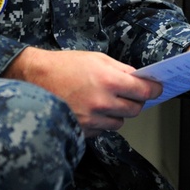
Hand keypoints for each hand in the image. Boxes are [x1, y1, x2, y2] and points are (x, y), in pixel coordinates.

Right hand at [3, 46, 161, 136]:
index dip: (153, 90)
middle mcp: (102, 102)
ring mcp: (91, 119)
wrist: (34, 79)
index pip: (144, 92)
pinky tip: (90, 109)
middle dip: (135, 101)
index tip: (156, 89)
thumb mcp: (97, 58)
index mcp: (108, 80)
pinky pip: (102, 130)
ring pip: (119, 122)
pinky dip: (101, 122)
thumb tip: (140, 79)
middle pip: (135, 110)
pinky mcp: (81, 130)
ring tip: (103, 100)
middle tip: (128, 94)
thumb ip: (121, 70)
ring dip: (117, 113)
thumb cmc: (64, 65)